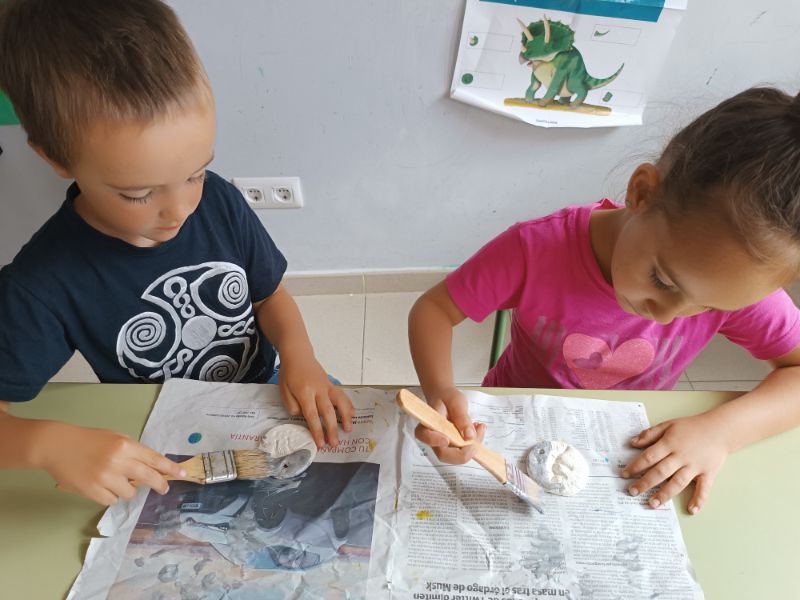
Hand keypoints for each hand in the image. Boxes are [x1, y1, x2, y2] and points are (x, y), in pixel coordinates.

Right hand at [40, 422, 185, 505]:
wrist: (57, 446)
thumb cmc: (89, 440)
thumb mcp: (115, 438)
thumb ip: (133, 452)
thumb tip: (152, 468)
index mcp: (125, 445)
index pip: (154, 459)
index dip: (170, 468)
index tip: (182, 473)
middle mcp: (118, 462)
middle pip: (148, 478)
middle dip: (160, 484)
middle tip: (164, 488)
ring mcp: (105, 478)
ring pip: (130, 493)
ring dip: (127, 489)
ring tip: (115, 480)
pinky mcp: (92, 492)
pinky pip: (112, 500)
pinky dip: (111, 495)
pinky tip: (102, 486)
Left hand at [277, 353, 352, 447]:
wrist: (298, 354)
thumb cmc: (289, 373)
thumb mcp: (283, 391)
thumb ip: (292, 406)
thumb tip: (305, 416)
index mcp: (304, 392)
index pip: (312, 415)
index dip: (317, 430)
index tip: (321, 443)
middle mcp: (318, 390)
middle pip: (328, 411)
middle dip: (332, 429)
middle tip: (335, 444)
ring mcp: (327, 386)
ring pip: (340, 402)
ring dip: (345, 416)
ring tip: (348, 429)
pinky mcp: (331, 384)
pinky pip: (341, 395)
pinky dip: (348, 405)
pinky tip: (352, 414)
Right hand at [414, 387, 485, 463]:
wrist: (446, 398)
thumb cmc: (447, 398)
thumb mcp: (456, 402)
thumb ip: (462, 418)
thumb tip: (469, 436)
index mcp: (428, 424)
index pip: (425, 437)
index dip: (434, 441)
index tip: (446, 439)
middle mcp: (433, 438)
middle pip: (443, 454)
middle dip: (463, 452)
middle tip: (476, 437)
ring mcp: (444, 445)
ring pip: (456, 456)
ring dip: (472, 446)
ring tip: (479, 427)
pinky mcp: (454, 447)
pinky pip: (464, 451)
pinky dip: (475, 443)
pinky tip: (478, 429)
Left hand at [622, 413, 729, 513]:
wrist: (720, 429)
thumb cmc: (691, 427)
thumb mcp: (668, 425)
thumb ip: (650, 434)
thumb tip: (632, 442)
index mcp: (670, 443)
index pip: (649, 456)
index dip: (636, 466)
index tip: (625, 475)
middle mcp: (681, 456)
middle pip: (660, 471)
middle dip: (645, 483)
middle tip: (632, 492)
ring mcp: (695, 466)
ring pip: (678, 482)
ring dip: (665, 494)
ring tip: (653, 504)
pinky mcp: (708, 473)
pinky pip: (704, 488)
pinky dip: (699, 500)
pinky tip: (692, 510)